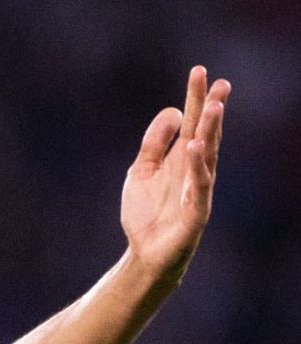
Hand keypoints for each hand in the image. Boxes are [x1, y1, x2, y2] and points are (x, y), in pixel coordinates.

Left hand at [122, 65, 229, 283]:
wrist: (145, 253)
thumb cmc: (146, 213)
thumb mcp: (141, 171)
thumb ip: (153, 143)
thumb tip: (172, 111)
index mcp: (181, 157)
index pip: (191, 121)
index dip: (195, 98)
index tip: (199, 71)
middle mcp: (194, 168)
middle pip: (205, 133)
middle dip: (211, 108)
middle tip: (220, 83)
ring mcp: (197, 189)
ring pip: (207, 155)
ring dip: (211, 131)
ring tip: (213, 107)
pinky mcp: (196, 211)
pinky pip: (199, 185)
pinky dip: (197, 166)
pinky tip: (194, 147)